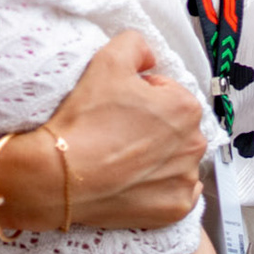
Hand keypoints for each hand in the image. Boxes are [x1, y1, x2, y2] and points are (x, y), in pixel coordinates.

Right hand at [11, 31, 207, 230]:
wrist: (59, 175)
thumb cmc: (85, 119)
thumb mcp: (107, 59)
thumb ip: (136, 44)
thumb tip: (148, 56)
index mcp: (185, 107)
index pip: (167, 93)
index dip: (140, 96)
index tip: (119, 106)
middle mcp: (194, 144)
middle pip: (175, 127)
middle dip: (153, 127)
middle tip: (117, 132)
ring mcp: (185, 180)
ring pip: (176, 160)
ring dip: (157, 158)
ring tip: (122, 158)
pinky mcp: (174, 210)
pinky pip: (177, 193)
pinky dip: (161, 188)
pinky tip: (135, 181)